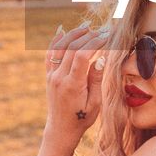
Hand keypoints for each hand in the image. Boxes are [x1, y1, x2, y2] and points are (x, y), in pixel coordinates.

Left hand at [43, 21, 109, 145]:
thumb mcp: (95, 104)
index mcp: (72, 85)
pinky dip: (56, 40)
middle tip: (102, 29)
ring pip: (59, 47)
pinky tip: (63, 30)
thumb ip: (96, 80)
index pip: (82, 56)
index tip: (107, 36)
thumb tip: (101, 59)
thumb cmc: (82, 118)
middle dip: (88, 36)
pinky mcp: (48, 75)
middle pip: (72, 48)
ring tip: (87, 26)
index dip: (95, 43)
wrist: (61, 129)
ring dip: (73, 34)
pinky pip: (49, 53)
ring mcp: (51, 75)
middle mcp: (59, 77)